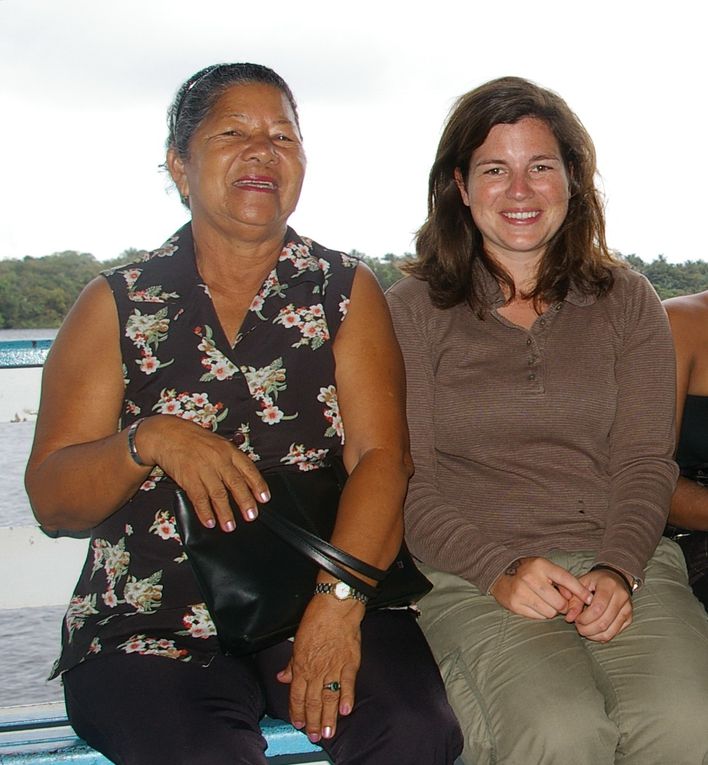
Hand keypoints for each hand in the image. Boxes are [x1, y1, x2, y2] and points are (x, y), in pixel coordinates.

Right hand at [138, 415, 269, 530]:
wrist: (167, 434)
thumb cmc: (194, 439)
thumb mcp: (218, 443)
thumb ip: (231, 459)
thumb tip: (246, 478)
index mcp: (229, 450)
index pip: (248, 469)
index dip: (258, 485)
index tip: (264, 499)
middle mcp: (218, 459)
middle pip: (236, 483)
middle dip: (245, 502)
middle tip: (251, 516)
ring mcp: (203, 468)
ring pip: (218, 494)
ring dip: (225, 513)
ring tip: (230, 526)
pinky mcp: (188, 477)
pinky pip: (199, 497)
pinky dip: (204, 512)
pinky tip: (209, 521)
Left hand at [277, 593, 363, 742]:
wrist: (335, 607)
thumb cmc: (315, 620)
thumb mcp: (297, 641)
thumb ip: (291, 663)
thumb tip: (282, 677)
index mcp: (301, 665)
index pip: (297, 695)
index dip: (297, 712)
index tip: (298, 724)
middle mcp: (316, 670)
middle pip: (313, 702)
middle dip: (312, 722)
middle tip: (315, 736)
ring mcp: (334, 668)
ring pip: (329, 698)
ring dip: (329, 717)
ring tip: (329, 732)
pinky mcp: (350, 663)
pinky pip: (347, 685)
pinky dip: (347, 698)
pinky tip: (345, 711)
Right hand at [490, 556, 592, 618]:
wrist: (499, 574)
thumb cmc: (528, 571)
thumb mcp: (544, 568)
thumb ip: (561, 581)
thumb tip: (576, 598)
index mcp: (541, 565)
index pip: (566, 579)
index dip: (580, 591)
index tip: (590, 599)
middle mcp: (531, 577)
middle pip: (559, 603)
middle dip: (563, 606)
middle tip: (558, 602)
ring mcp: (521, 591)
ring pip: (550, 612)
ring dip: (551, 611)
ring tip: (544, 602)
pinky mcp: (515, 604)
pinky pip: (538, 617)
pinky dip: (540, 614)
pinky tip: (534, 605)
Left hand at [572, 569, 632, 641]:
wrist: (615, 578)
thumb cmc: (595, 581)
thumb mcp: (582, 583)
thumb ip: (574, 600)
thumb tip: (570, 618)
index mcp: (609, 585)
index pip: (597, 608)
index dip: (585, 618)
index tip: (576, 619)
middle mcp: (621, 597)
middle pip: (604, 622)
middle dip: (587, 629)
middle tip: (578, 627)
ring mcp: (627, 609)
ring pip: (610, 630)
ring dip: (594, 635)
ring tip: (584, 630)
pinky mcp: (629, 618)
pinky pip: (615, 633)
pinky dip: (602, 636)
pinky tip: (593, 632)